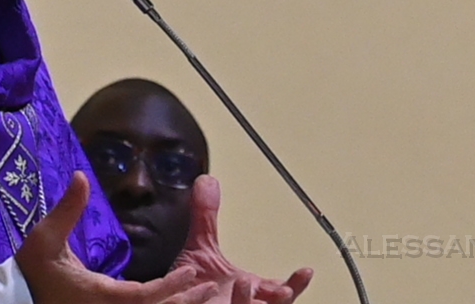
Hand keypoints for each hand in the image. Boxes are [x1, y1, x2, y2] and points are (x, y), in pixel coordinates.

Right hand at [19, 172, 216, 303]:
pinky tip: (172, 303)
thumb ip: (67, 209)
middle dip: (184, 302)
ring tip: (200, 297)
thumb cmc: (31, 272)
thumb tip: (81, 176)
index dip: (171, 286)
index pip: (144, 295)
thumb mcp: (45, 238)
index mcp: (100, 295)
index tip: (193, 270)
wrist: (14, 300)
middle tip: (210, 287)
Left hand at [169, 176, 314, 303]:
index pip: (276, 290)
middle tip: (284, 290)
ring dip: (246, 302)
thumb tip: (207, 182)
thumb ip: (205, 218)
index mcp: (248, 291)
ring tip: (243, 283)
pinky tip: (214, 291)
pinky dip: (221, 303)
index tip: (305, 270)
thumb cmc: (191, 289)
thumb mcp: (200, 250)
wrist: (168, 303)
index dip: (293, 284)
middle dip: (280, 299)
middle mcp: (244, 303)